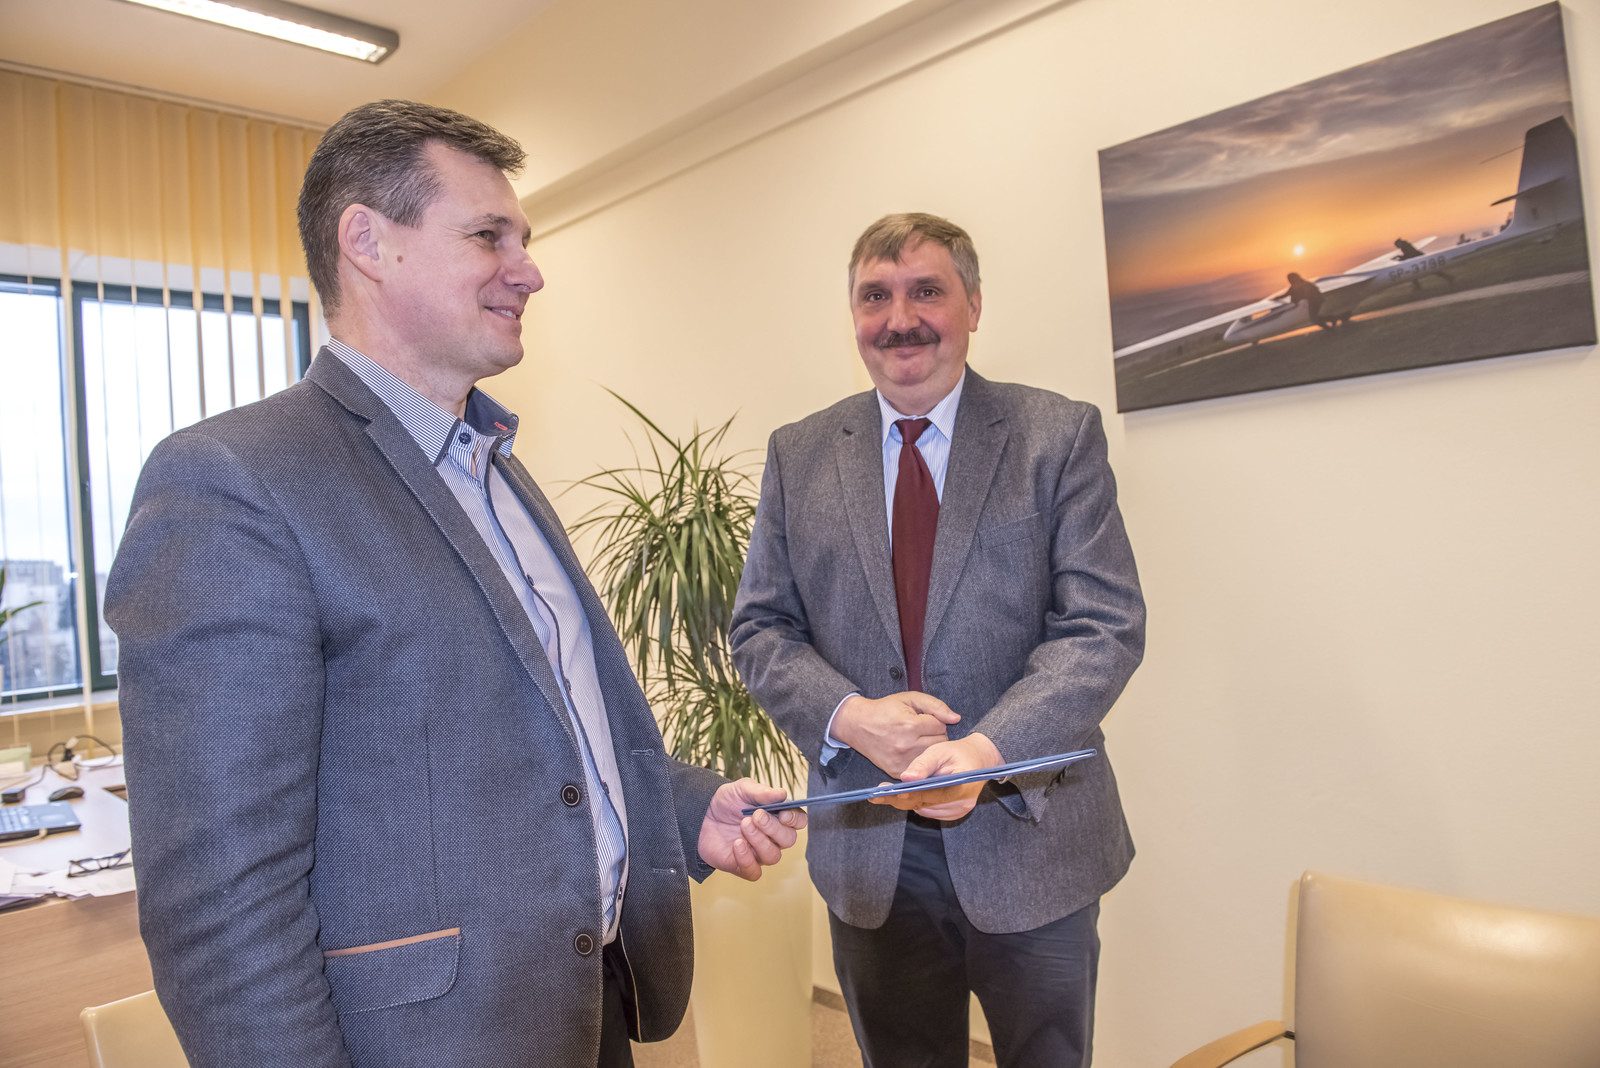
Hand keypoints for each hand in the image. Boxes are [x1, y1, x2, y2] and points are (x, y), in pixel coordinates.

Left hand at [698, 779, 806, 880]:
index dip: (795, 819)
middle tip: (755, 816)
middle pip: (788, 840)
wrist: (701, 814)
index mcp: (778, 816)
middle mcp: (772, 837)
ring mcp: (758, 853)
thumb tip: (782, 793)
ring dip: (759, 841)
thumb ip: (762, 792)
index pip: (799, 821)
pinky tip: (736, 844)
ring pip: (772, 856)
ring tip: (743, 825)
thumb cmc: (727, 801)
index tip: (782, 813)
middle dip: (773, 828)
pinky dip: (747, 860)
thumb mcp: (742, 789)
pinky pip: (754, 872)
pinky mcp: (743, 866)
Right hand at [832, 692, 959, 776]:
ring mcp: (901, 761)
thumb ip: (935, 705)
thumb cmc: (885, 709)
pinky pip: (920, 768)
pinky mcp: (896, 771)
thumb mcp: (910, 698)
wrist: (857, 725)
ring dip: (929, 748)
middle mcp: (906, 746)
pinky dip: (920, 760)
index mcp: (910, 726)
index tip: (923, 718)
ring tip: (917, 739)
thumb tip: (956, 718)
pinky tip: (911, 751)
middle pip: (940, 743)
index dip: (935, 720)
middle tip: (922, 729)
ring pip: (932, 756)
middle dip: (935, 734)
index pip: (940, 725)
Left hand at [869, 732, 1001, 820]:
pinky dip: (918, 803)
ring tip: (887, 792)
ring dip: (907, 802)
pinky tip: (906, 794)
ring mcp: (959, 811)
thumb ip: (923, 764)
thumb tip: (905, 778)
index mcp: (960, 787)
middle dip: (899, 799)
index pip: (927, 796)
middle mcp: (961, 804)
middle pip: (923, 806)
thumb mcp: (940, 751)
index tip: (884, 792)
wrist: (980, 759)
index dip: (904, 795)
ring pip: (923, 810)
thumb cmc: (959, 752)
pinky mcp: (954, 813)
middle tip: (876, 795)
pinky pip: (929, 811)